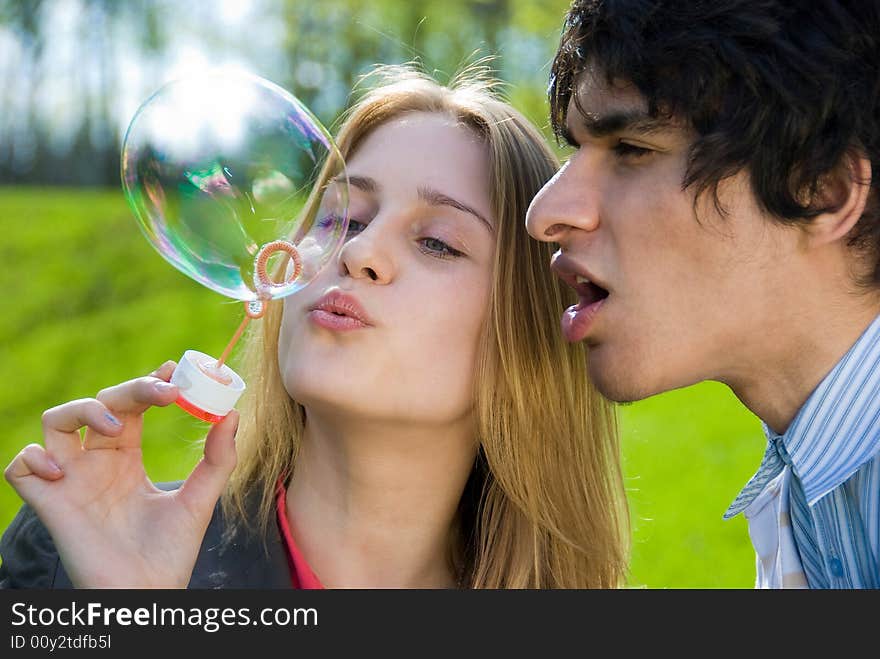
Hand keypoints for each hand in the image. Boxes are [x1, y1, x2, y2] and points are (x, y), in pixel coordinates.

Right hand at [4, 361, 237, 587]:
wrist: (150, 593)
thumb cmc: (171, 551)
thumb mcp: (201, 499)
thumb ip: (218, 459)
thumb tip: (233, 414)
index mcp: (128, 458)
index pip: (130, 406)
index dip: (146, 384)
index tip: (172, 371)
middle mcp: (97, 463)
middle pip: (98, 403)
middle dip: (128, 390)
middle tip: (161, 394)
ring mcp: (71, 480)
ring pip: (54, 421)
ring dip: (81, 410)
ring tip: (118, 430)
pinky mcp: (50, 504)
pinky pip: (20, 468)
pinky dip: (34, 459)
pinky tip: (65, 472)